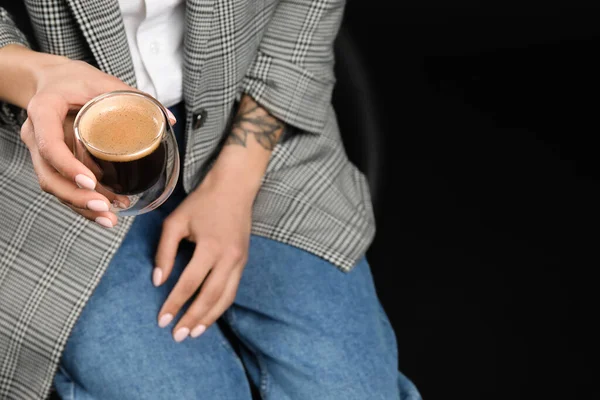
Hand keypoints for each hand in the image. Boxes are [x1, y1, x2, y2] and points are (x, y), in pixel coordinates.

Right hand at [14, 47, 176, 226]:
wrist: (50, 80)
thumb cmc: (75, 79)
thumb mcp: (102, 81)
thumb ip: (134, 97)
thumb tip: (169, 119)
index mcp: (44, 111)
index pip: (49, 144)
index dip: (68, 166)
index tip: (91, 181)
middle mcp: (36, 134)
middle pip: (49, 176)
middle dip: (77, 197)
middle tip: (106, 208)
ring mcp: (40, 152)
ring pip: (54, 187)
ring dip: (80, 207)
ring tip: (109, 219)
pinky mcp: (50, 162)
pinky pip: (62, 186)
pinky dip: (81, 202)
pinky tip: (104, 211)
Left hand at [154, 168, 253, 341]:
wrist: (235, 188)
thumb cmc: (202, 203)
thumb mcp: (176, 221)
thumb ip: (165, 251)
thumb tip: (158, 280)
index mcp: (211, 246)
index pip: (190, 283)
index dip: (174, 303)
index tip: (162, 320)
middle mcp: (229, 257)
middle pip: (210, 296)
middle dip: (193, 318)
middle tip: (177, 336)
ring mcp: (240, 260)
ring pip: (226, 297)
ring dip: (210, 318)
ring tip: (194, 333)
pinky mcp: (244, 261)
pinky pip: (233, 289)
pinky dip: (220, 305)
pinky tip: (209, 315)